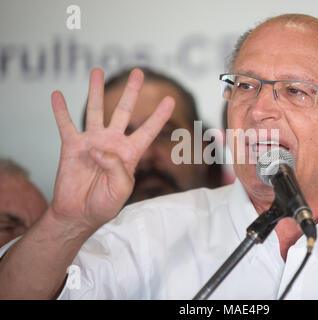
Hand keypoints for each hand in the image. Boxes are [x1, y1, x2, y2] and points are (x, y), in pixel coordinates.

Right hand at [49, 68, 174, 230]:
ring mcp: (92, 141)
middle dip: (131, 92)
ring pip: (95, 110)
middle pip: (124, 111)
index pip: (148, 130)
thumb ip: (116, 167)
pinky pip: (65, 124)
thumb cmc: (104, 204)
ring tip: (98, 71)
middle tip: (138, 72)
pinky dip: (60, 110)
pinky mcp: (71, 146)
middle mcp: (112, 142)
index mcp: (130, 153)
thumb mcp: (121, 189)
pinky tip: (57, 94)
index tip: (170, 99)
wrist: (79, 214)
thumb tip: (98, 147)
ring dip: (95, 90)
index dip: (159, 116)